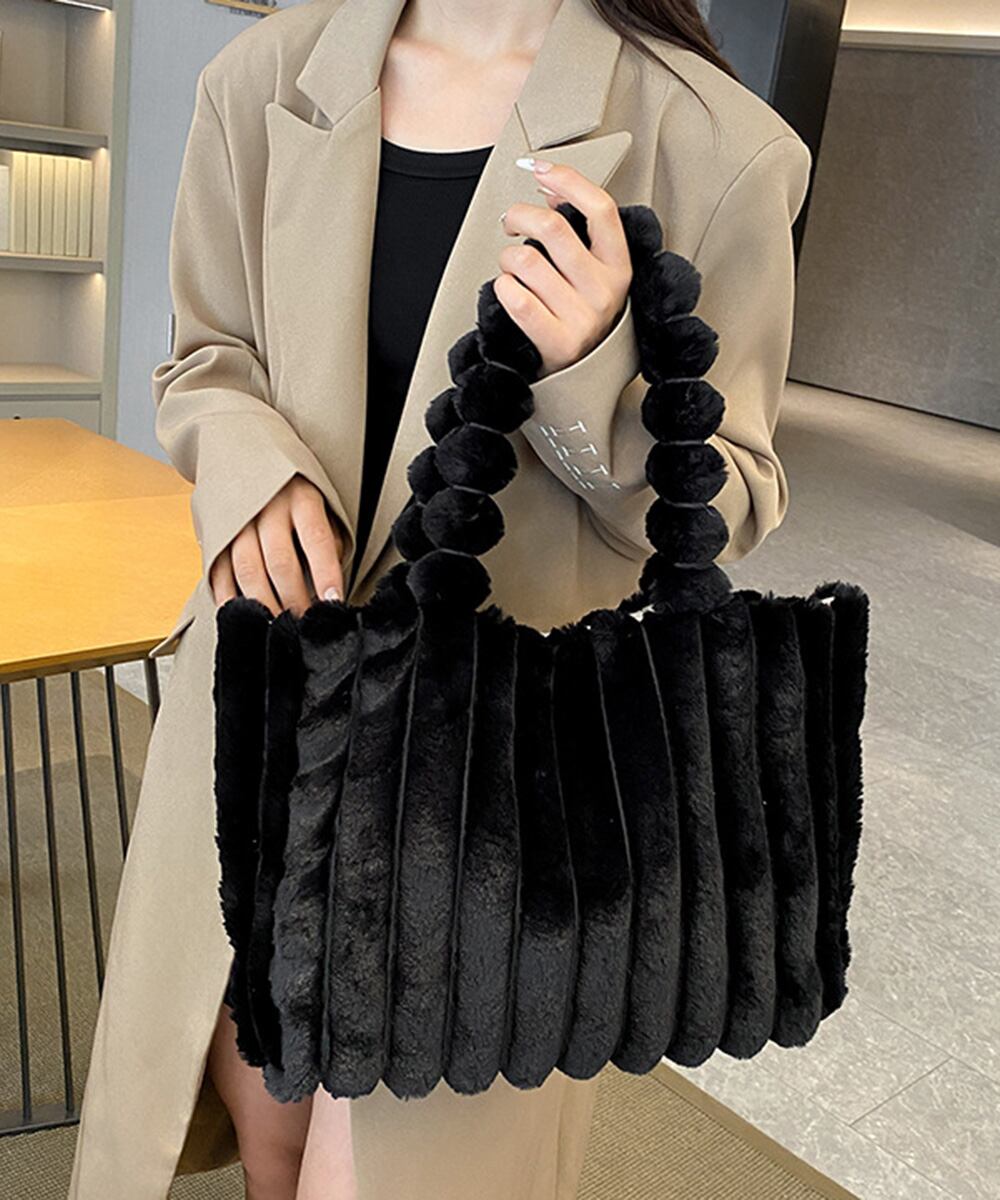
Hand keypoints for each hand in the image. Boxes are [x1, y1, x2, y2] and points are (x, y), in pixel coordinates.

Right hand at [209, 473, 345, 617]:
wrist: (244, 454)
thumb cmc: (295, 490)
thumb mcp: (321, 502)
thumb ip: (327, 540)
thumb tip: (328, 586)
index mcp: (301, 497)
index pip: (316, 539)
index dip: (326, 573)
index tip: (333, 602)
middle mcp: (267, 507)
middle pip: (280, 562)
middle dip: (295, 599)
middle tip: (305, 624)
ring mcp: (237, 521)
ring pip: (248, 570)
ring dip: (264, 604)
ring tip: (278, 626)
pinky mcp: (215, 534)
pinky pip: (218, 570)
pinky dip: (229, 597)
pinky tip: (243, 615)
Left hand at [497, 160, 632, 378]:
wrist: (583, 379)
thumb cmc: (582, 315)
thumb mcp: (595, 272)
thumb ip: (580, 232)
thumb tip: (553, 189)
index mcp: (619, 267)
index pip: (600, 209)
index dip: (567, 180)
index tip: (539, 169)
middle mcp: (605, 292)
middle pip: (552, 228)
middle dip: (518, 215)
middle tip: (509, 223)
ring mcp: (582, 319)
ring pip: (524, 260)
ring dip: (507, 259)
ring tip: (512, 269)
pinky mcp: (557, 343)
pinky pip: (513, 297)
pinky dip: (502, 288)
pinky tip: (508, 291)